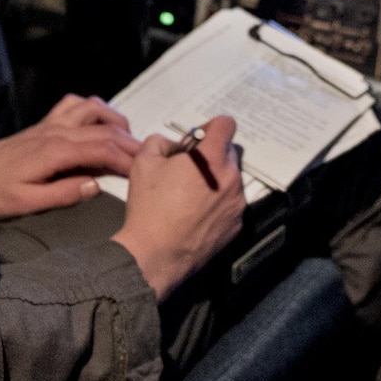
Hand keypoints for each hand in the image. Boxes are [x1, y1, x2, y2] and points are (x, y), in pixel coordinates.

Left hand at [0, 94, 141, 219]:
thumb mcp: (28, 202)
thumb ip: (64, 194)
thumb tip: (96, 186)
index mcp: (56, 152)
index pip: (103, 149)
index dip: (127, 159)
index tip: (144, 171)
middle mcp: (57, 131)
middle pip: (105, 129)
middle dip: (131, 142)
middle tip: (150, 158)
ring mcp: (51, 124)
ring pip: (94, 109)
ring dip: (116, 121)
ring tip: (129, 140)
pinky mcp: (46, 123)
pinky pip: (75, 104)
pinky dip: (94, 109)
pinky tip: (100, 124)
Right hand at [112, 115, 246, 300]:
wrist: (155, 255)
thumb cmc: (149, 208)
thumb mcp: (144, 162)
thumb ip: (161, 142)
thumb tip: (174, 147)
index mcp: (211, 158)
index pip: (226, 124)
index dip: (210, 127)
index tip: (197, 140)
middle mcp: (231, 178)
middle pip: (229, 153)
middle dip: (212, 156)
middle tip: (188, 170)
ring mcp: (237, 204)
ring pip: (231, 180)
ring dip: (216, 180)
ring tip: (190, 196)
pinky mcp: (237, 226)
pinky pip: (231, 205)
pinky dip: (218, 204)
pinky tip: (196, 215)